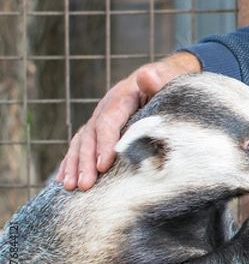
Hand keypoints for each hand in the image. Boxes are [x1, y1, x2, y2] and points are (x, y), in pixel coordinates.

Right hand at [55, 51, 200, 189]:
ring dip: (74, 164)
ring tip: (70, 187)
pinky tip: (63, 180)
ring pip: (82, 141)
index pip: (110, 120)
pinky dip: (71, 162)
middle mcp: (107, 106)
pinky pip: (81, 145)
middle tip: (84, 185)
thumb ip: (159, 80)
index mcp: (123, 95)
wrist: (164, 77)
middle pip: (91, 134)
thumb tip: (147, 76)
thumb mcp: (168, 79)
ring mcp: (101, 117)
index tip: (104, 165)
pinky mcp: (100, 128)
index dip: (105, 143)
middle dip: (86, 160)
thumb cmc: (170, 83)